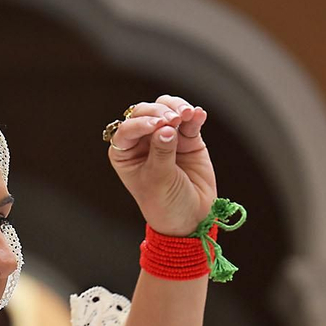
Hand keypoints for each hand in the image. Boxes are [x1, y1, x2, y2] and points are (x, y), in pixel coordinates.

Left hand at [107, 94, 216, 235]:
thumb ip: (162, 152)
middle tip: (174, 120)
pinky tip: (198, 115)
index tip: (157, 125)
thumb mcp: (159, 181)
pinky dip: (194, 115)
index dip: (141, 123)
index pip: (127, 129)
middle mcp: (144, 141)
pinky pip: (190, 120)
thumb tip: (166, 128)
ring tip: (188, 114)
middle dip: (160, 112)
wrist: (192, 218)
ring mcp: (166, 137)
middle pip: (147, 112)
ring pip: (168, 110)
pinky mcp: (188, 138)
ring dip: (177, 107)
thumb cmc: (165, 204)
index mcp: (126, 153)